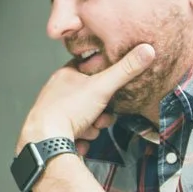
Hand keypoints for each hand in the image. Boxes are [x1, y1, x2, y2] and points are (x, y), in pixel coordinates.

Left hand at [18, 44, 154, 147]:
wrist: (46, 140)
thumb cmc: (68, 110)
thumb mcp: (102, 86)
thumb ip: (125, 70)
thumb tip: (146, 50)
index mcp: (65, 75)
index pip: (89, 69)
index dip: (104, 80)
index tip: (110, 88)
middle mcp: (57, 92)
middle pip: (91, 98)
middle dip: (101, 112)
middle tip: (100, 116)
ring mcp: (54, 112)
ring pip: (85, 118)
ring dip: (92, 127)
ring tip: (87, 129)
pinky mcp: (54, 131)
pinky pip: (76, 134)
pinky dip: (81, 139)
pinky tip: (79, 140)